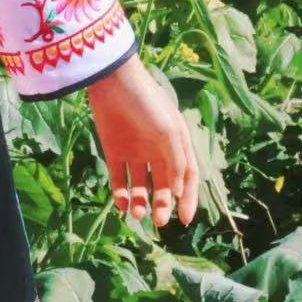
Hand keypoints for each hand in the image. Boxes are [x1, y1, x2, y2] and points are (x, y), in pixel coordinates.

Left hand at [86, 52, 198, 228]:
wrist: (113, 80)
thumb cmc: (147, 102)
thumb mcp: (170, 131)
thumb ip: (177, 162)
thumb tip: (177, 192)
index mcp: (177, 143)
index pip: (188, 177)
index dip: (188, 199)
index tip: (184, 220)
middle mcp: (157, 150)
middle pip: (163, 186)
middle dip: (163, 206)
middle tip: (159, 221)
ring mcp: (135, 152)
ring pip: (141, 188)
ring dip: (142, 204)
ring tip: (139, 214)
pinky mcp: (114, 151)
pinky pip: (120, 181)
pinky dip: (122, 197)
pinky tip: (123, 206)